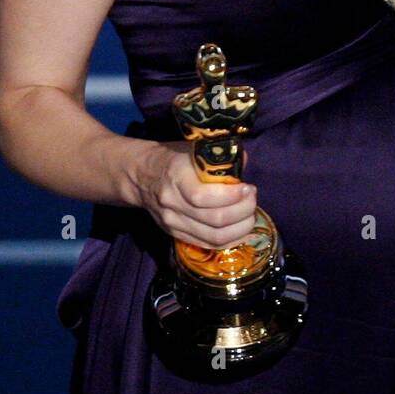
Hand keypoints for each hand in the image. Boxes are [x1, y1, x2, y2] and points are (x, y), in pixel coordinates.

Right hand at [137, 140, 257, 248]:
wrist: (142, 175)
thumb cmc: (173, 158)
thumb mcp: (193, 149)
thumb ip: (219, 156)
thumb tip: (244, 161)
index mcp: (176, 177)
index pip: (204, 196)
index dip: (232, 196)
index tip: (248, 187)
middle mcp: (172, 203)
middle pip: (214, 219)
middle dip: (243, 211)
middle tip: (252, 200)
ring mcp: (173, 222)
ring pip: (213, 236)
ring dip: (240, 228)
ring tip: (250, 215)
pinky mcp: (176, 234)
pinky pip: (207, 244)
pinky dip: (230, 240)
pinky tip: (242, 231)